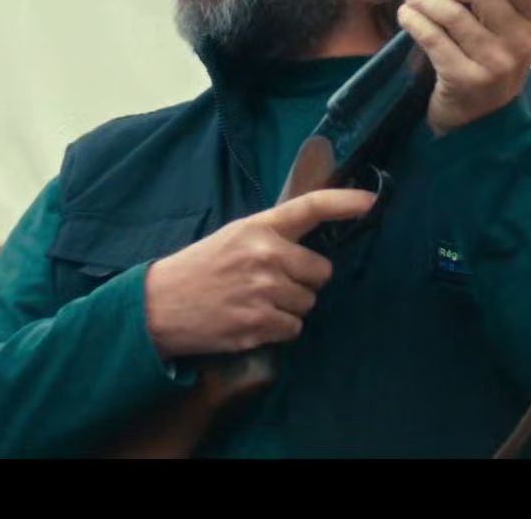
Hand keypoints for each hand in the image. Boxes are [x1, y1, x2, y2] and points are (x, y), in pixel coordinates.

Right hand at [144, 189, 376, 359]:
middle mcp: (266, 256)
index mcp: (258, 228)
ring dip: (289, 306)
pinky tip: (252, 320)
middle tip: (271, 282)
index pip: (311, 207)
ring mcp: (264, 291)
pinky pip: (293, 328)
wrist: (159, 305)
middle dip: (304, 279)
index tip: (370, 201)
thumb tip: (311, 245)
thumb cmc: (200, 269)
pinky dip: (278, 328)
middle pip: (320, 271)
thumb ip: (271, 236)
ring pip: (308, 303)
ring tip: (255, 302)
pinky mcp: (260, 324)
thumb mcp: (234, 237)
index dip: (345, 202)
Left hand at [396, 0, 530, 134]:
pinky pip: (432, 38)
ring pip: (451, 13)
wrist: (480, 122)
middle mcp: (519, 44)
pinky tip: (406, 16)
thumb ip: (494, 1)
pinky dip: (414, 20)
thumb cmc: (488, 64)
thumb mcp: (505, 34)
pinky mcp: (464, 78)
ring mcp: (493, 64)